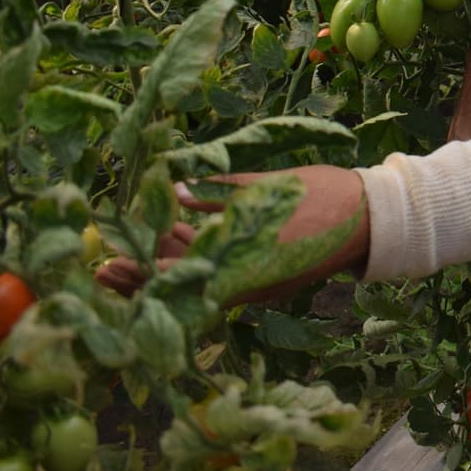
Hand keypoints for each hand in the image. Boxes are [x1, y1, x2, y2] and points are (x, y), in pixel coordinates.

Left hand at [94, 164, 369, 305]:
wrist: (370, 216)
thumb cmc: (322, 195)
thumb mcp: (268, 188)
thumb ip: (221, 189)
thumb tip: (175, 188)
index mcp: (245, 260)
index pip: (179, 276)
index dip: (139, 273)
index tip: (108, 264)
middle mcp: (245, 277)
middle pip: (181, 283)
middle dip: (140, 277)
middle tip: (101, 271)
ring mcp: (255, 281)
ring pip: (196, 279)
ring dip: (161, 270)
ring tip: (121, 263)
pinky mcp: (265, 277)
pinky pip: (218, 275)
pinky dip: (193, 263)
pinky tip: (172, 242)